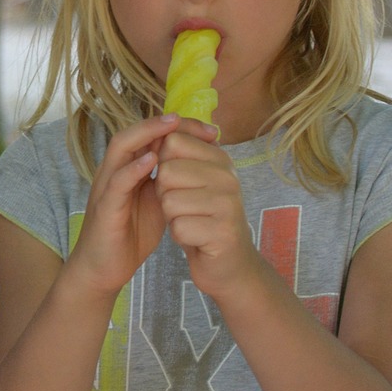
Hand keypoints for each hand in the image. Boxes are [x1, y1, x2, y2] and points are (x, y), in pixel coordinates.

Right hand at [66, 114, 182, 296]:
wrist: (104, 269)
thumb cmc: (129, 236)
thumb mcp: (157, 204)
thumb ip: (170, 183)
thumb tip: (197, 167)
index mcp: (127, 170)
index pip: (146, 136)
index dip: (173, 128)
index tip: (206, 129)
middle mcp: (114, 171)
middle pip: (132, 133)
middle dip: (159, 123)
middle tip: (185, 119)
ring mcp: (106, 187)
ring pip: (120, 148)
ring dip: (145, 134)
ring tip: (169, 126)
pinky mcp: (104, 207)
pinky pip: (117, 182)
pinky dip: (134, 168)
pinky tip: (152, 160)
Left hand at [152, 117, 257, 296]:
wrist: (227, 265)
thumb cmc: (202, 219)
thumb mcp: (194, 181)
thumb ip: (180, 155)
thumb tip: (163, 125)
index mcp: (221, 159)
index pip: (172, 141)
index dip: (162, 163)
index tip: (179, 181)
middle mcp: (229, 176)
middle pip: (167, 171)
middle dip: (164, 193)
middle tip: (185, 207)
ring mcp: (229, 203)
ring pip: (169, 201)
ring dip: (171, 217)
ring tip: (192, 222)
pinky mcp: (223, 231)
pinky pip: (178, 227)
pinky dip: (180, 236)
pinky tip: (196, 239)